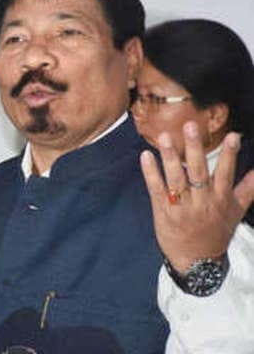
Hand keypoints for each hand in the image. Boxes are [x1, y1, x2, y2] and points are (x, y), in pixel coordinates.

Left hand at [140, 121, 253, 273]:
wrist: (197, 262)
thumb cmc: (216, 233)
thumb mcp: (235, 212)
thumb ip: (247, 189)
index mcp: (220, 199)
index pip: (226, 173)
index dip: (229, 155)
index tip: (233, 135)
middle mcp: (202, 202)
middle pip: (198, 172)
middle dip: (195, 148)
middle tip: (190, 126)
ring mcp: (181, 207)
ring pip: (176, 179)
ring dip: (170, 157)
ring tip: (165, 137)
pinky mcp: (163, 211)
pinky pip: (156, 189)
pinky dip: (150, 173)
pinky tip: (145, 156)